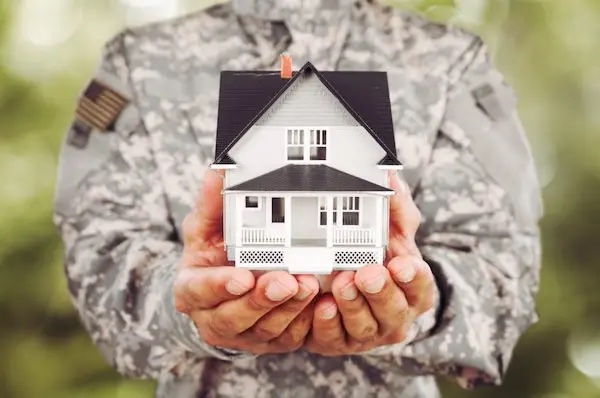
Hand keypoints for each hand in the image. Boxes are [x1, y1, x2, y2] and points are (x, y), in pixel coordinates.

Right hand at [174, 170, 318, 354]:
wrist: (224, 291)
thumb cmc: (213, 257)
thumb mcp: (205, 229)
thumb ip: (212, 204)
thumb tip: (218, 173)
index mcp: (193, 290)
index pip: (200, 291)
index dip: (220, 286)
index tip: (242, 277)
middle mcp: (214, 318)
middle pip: (235, 316)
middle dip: (262, 300)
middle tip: (286, 281)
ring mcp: (243, 334)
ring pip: (266, 329)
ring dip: (289, 310)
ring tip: (309, 286)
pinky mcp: (270, 340)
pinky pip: (289, 337)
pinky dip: (305, 322)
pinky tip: (320, 303)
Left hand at [306, 172, 434, 355]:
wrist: (343, 282)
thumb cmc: (377, 257)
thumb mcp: (390, 229)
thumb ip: (394, 205)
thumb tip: (389, 175)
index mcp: (413, 289)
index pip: (421, 286)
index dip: (413, 277)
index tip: (402, 263)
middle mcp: (395, 315)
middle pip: (393, 310)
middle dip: (380, 292)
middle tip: (367, 273)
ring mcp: (368, 331)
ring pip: (364, 327)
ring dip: (353, 306)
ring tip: (342, 284)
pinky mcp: (339, 341)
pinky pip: (334, 338)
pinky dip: (327, 324)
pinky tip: (321, 307)